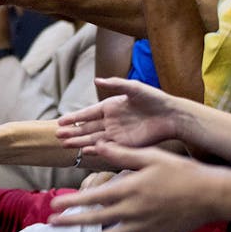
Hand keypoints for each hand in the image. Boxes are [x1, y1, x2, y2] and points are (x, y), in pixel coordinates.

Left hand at [48, 143, 218, 231]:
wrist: (213, 195)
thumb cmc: (183, 172)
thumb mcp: (151, 157)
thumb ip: (122, 153)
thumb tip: (98, 145)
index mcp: (129, 189)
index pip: (92, 198)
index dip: (72, 202)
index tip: (54, 204)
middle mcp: (132, 211)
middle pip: (95, 219)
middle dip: (71, 221)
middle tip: (51, 222)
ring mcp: (143, 228)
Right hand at [56, 77, 194, 149]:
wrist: (172, 116)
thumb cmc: (154, 98)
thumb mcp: (134, 88)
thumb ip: (115, 84)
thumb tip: (96, 79)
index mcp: (109, 107)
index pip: (87, 114)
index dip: (73, 117)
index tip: (60, 121)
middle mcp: (110, 121)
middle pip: (86, 128)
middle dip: (72, 132)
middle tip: (58, 135)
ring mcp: (117, 133)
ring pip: (93, 139)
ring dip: (79, 142)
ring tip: (65, 144)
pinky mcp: (126, 144)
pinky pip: (107, 147)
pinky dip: (96, 150)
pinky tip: (84, 151)